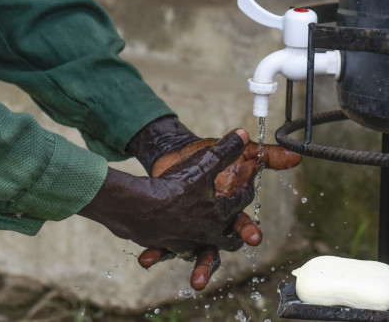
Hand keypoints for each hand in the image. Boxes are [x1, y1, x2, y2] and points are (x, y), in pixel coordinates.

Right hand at [78, 130, 255, 287]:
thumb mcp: (204, 162)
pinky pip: (172, 252)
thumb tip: (243, 134)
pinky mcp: (165, 246)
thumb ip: (225, 150)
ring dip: (205, 255)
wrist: (140, 206)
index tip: (248, 187)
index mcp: (220, 215)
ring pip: (202, 253)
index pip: (241, 202)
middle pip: (229, 240)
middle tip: (241, 233)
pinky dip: (172, 250)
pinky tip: (167, 247)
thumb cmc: (175, 184)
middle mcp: (206, 234)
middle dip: (236, 235)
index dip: (246, 191)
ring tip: (204, 252)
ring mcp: (186, 243)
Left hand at [137, 135, 301, 288]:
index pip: (242, 224)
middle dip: (210, 263)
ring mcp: (193, 231)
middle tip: (204, 277)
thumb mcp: (242, 155)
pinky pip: (165, 246)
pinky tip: (147, 259)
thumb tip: (297, 156)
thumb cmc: (213, 157)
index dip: (248, 231)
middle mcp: (214, 226)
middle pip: (218, 248)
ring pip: (196, 255)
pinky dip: (156, 254)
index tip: (254, 237)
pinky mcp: (173, 230)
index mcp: (230, 212)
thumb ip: (269, 156)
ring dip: (194, 269)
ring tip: (193, 283)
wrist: (180, 156)